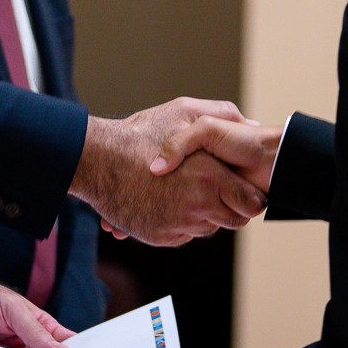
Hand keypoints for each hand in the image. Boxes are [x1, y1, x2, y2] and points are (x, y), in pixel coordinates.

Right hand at [72, 98, 266, 245]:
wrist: (96, 160)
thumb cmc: (140, 133)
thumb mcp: (184, 111)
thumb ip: (223, 115)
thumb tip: (251, 125)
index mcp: (210, 177)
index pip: (250, 204)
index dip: (249, 197)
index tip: (244, 191)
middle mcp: (197, 206)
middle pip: (231, 221)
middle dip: (227, 207)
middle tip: (215, 191)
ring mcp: (177, 224)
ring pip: (206, 228)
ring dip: (201, 215)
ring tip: (183, 191)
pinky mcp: (160, 236)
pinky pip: (183, 235)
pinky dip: (179, 222)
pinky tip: (164, 200)